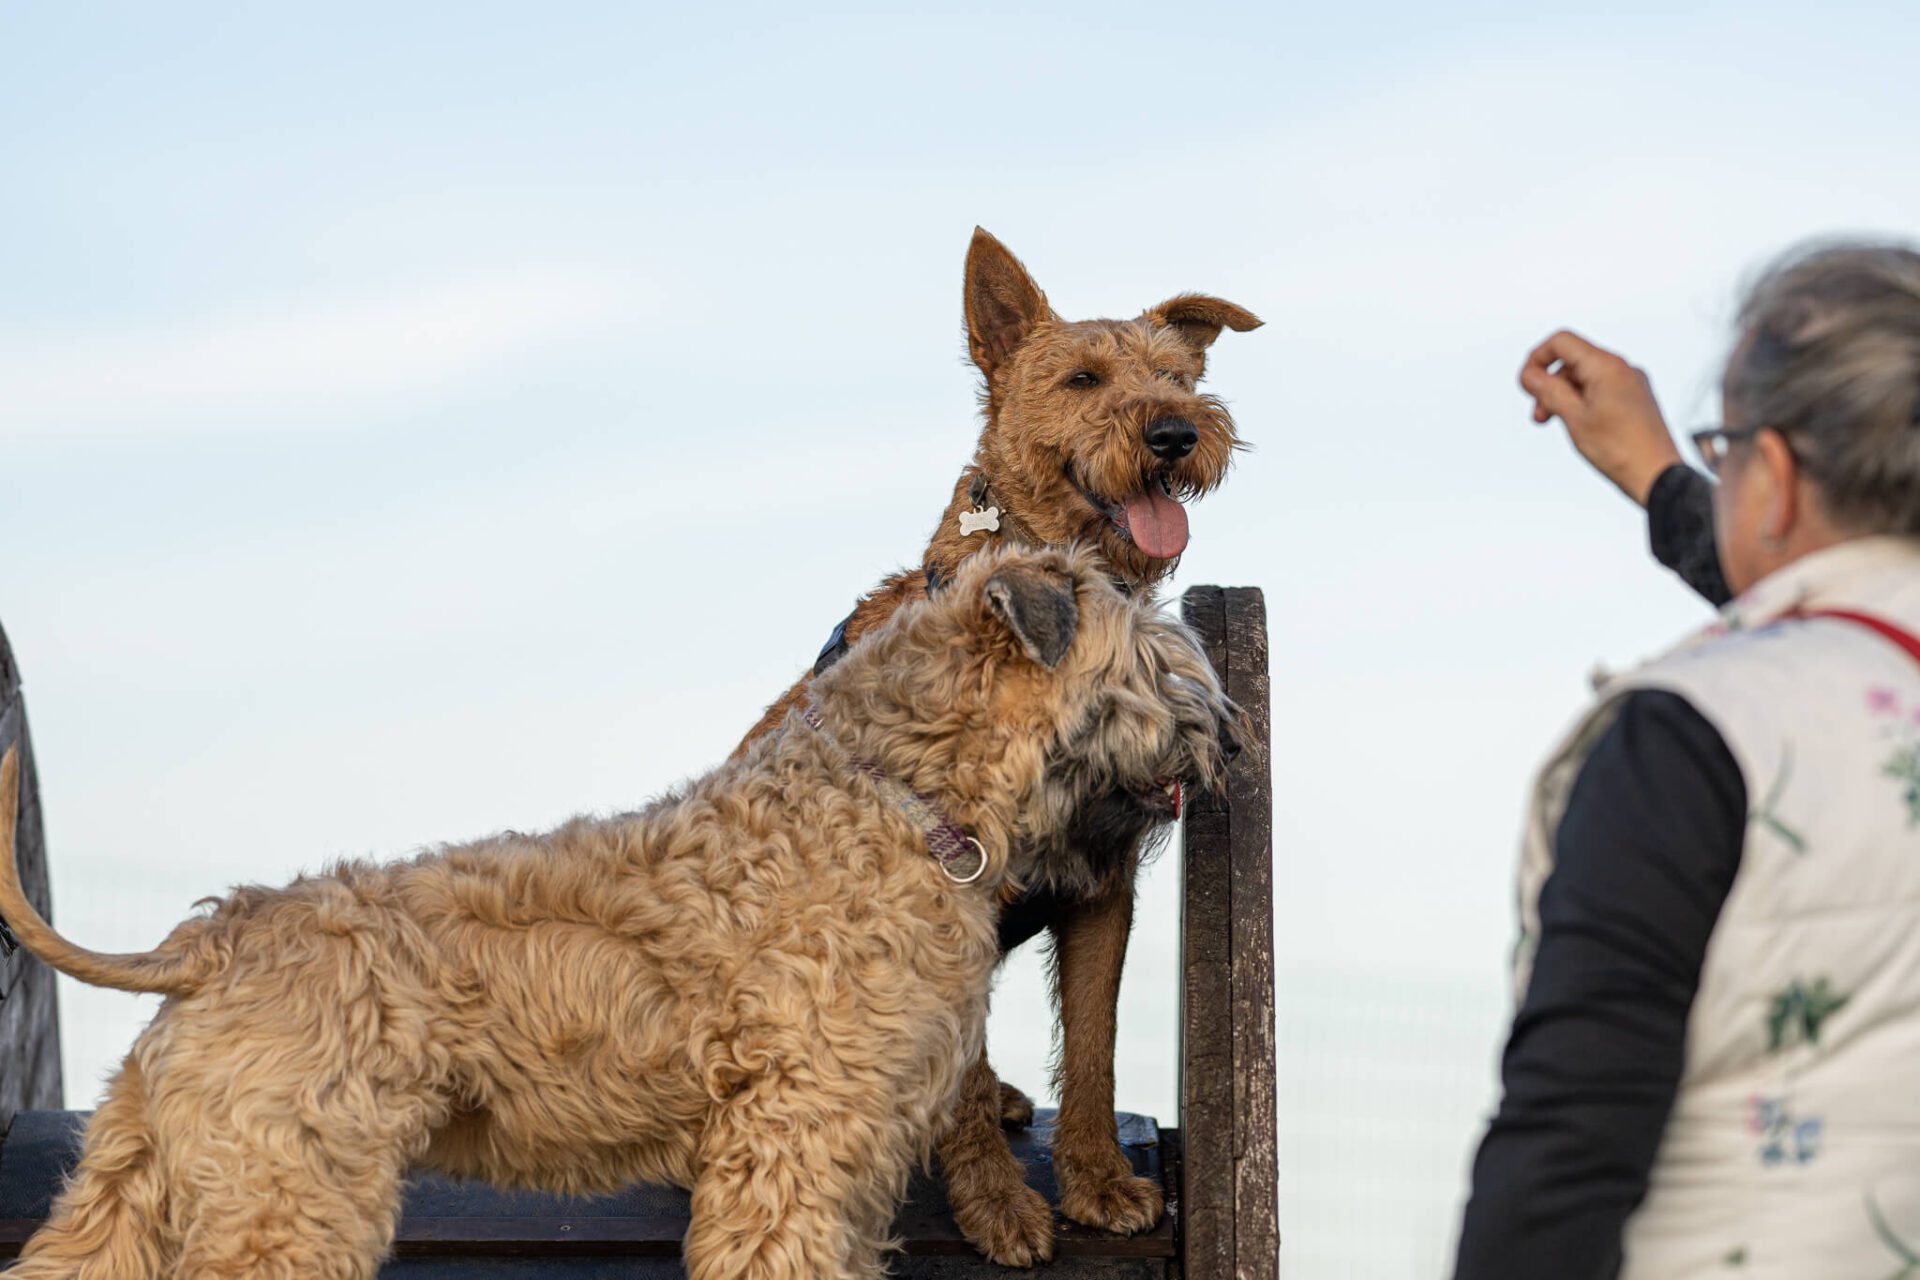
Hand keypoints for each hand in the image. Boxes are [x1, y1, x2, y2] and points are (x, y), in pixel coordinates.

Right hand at [1520, 330, 1683, 506]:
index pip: (1562, 342)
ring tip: (1556, 422)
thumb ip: (1547, 391)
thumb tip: (1530, 374)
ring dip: (1564, 395)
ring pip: (1586, 377)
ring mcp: (1632, 382)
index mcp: (1607, 366)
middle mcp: (1623, 368)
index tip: (1527, 384)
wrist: (1657, 475)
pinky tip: (1581, 425)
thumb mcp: (1573, 417)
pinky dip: (1583, 401)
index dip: (1537, 358)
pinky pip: (1602, 389)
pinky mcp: (1637, 398)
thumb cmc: (1619, 449)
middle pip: (1572, 361)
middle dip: (1549, 384)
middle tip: (1539, 414)